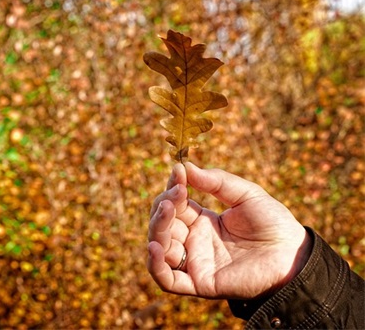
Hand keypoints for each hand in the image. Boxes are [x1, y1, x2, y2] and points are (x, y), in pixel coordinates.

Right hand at [147, 162, 311, 299]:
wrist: (294, 256)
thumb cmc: (274, 224)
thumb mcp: (246, 194)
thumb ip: (216, 181)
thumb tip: (184, 167)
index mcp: (202, 221)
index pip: (175, 204)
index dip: (172, 188)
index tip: (178, 172)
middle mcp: (195, 242)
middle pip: (163, 225)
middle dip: (163, 206)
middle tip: (176, 192)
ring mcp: (196, 262)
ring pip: (160, 248)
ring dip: (157, 228)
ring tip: (168, 209)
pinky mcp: (200, 282)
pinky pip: (167, 280)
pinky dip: (155, 265)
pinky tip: (155, 246)